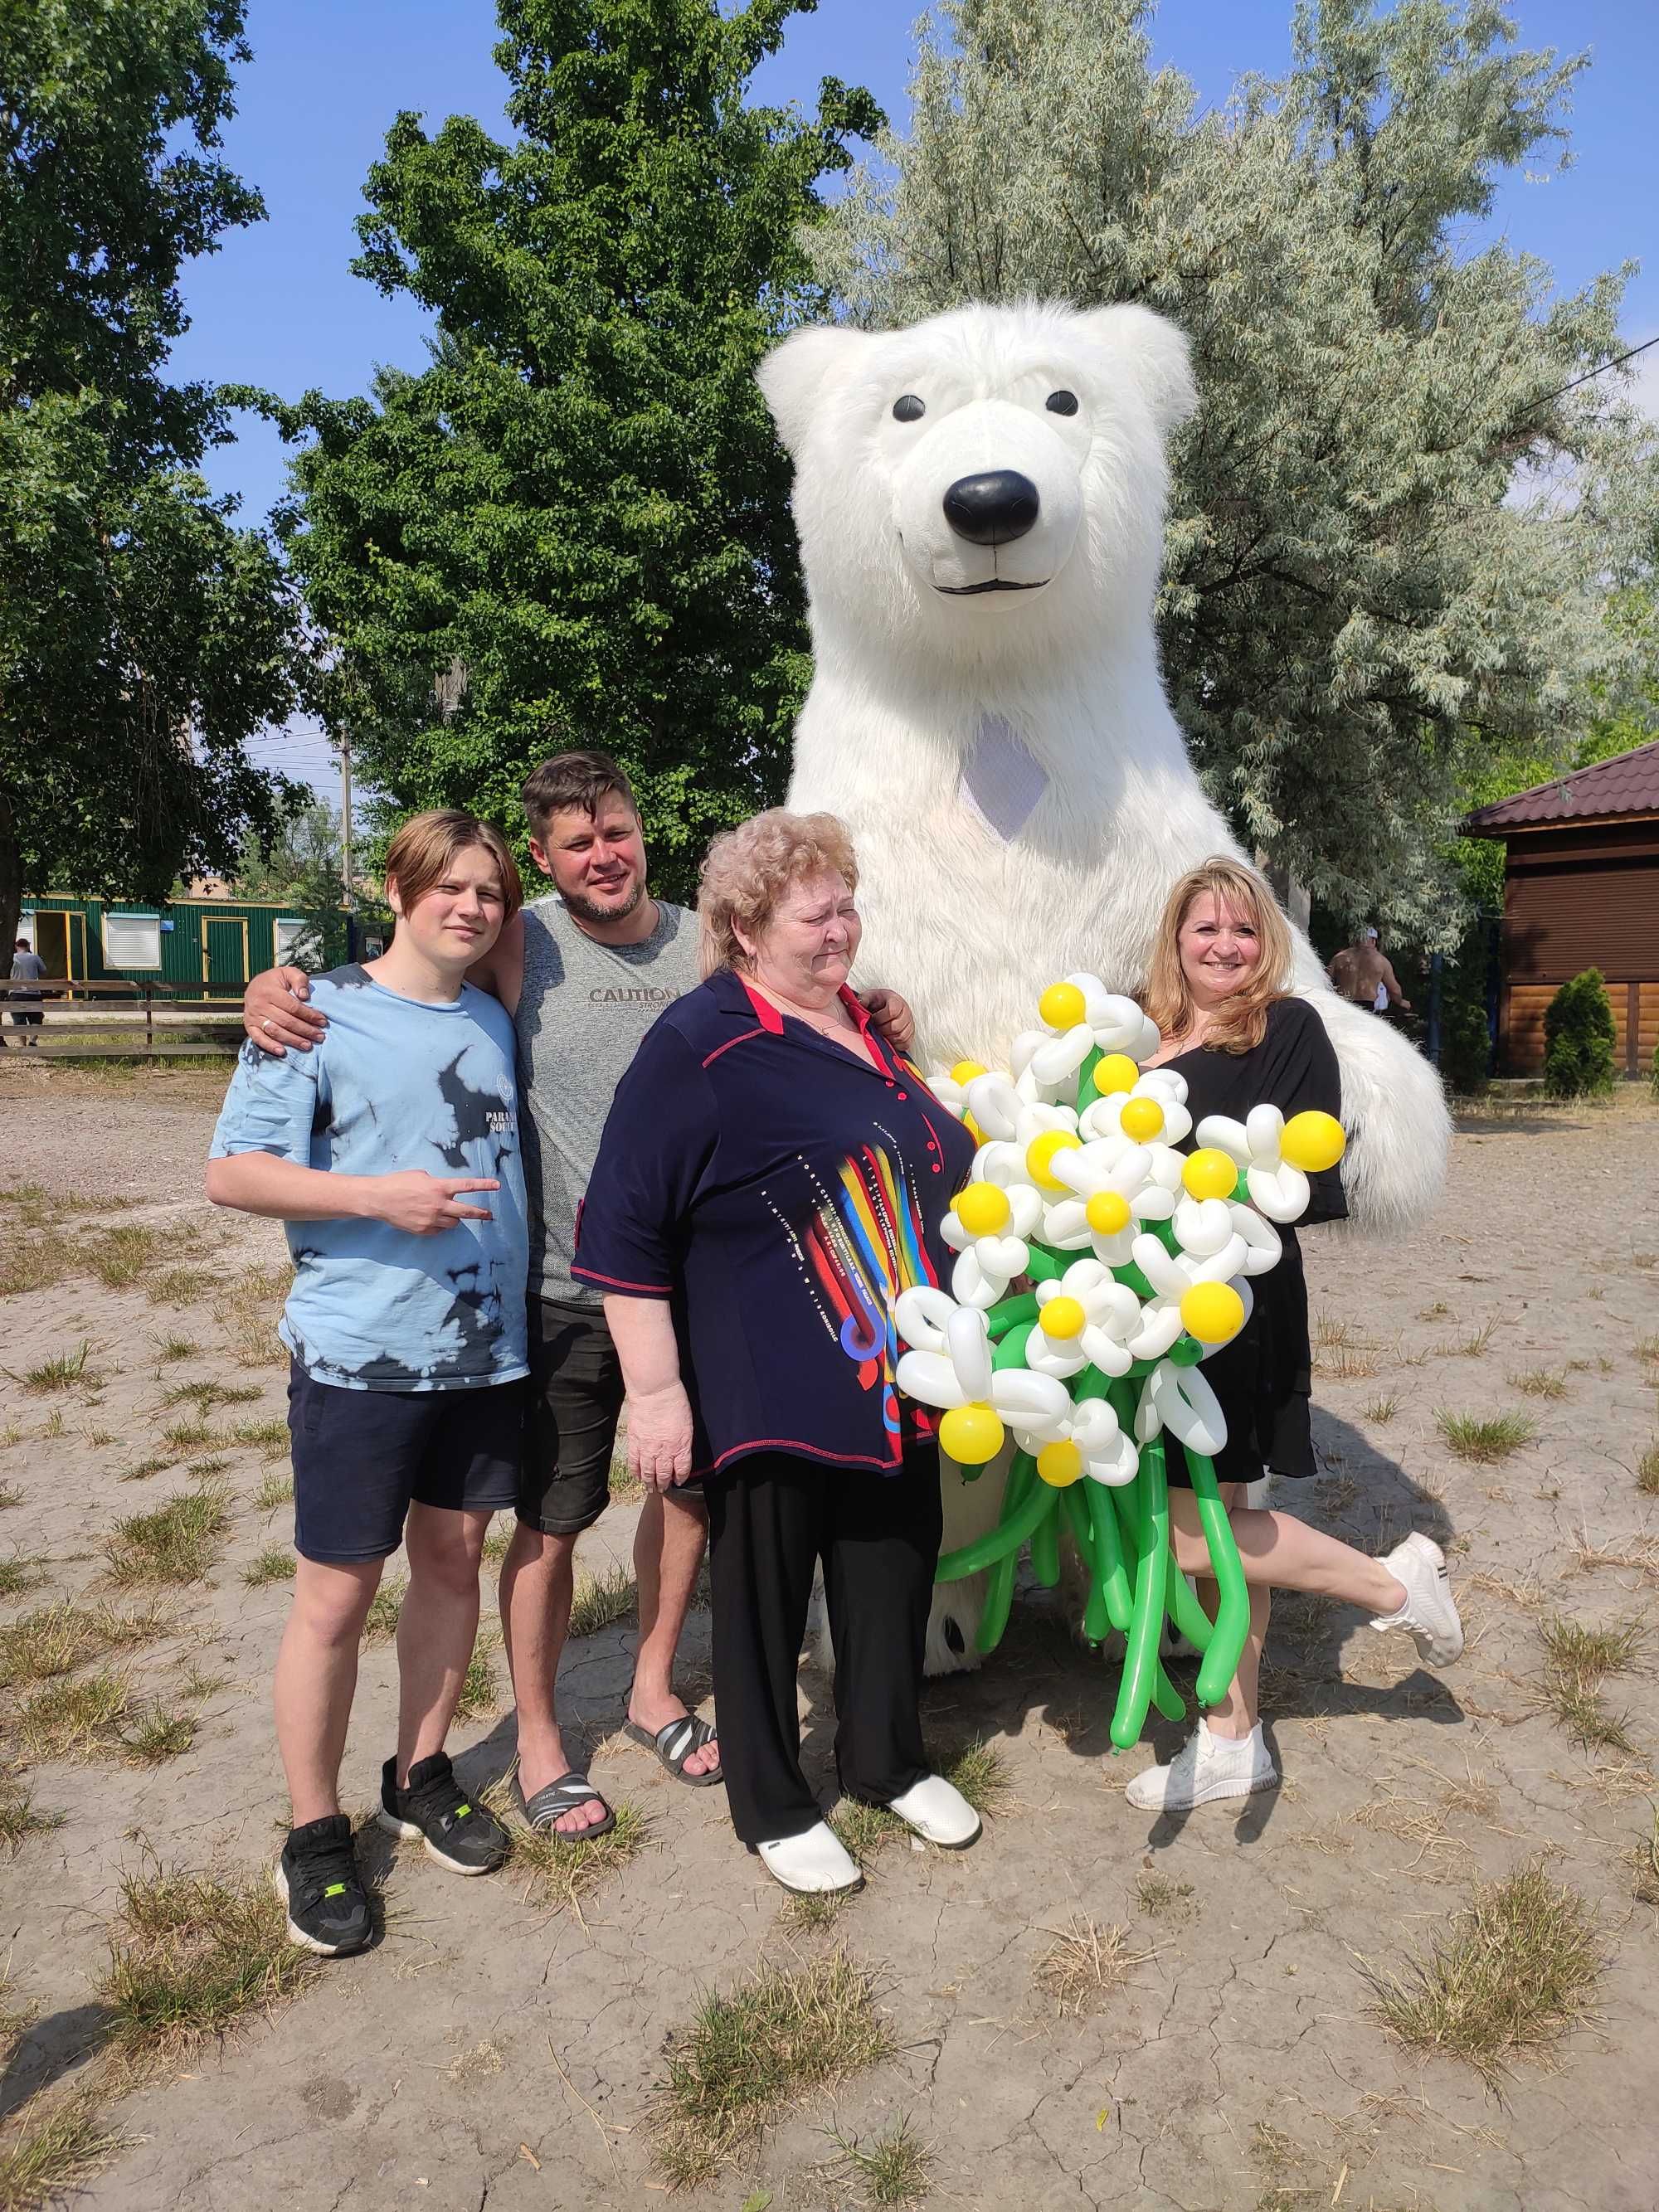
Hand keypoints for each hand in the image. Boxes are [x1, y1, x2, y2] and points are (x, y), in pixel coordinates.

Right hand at [245, 966, 326, 1055]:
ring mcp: (253, 1016)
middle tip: (320, 1036)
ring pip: (275, 1031)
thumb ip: (299, 979)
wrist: (255, 985)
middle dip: (305, 1030)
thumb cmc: (275, 980)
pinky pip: (258, 1038)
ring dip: (293, 1040)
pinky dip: (270, 1046)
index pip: (293, 1007)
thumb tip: (305, 996)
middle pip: (286, 1021)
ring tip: (308, 1045)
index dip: (309, 1015)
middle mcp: (260, 1005)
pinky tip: (282, 1052)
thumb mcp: (288, 973)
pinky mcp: (249, 1025)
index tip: (322, 1021)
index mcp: (270, 991)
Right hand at [367, 1172, 498, 1233]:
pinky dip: (440, 1225)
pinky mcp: (423, 1230)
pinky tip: (431, 1219)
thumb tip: (443, 1189)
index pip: (468, 1186)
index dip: (484, 1185)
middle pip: (467, 1212)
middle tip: (489, 1215)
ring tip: (447, 1213)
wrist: (379, 1199)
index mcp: (439, 1187)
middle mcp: (438, 1205)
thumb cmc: (398, 1182)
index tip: (497, 1186)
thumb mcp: (421, 1175)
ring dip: (454, 1217)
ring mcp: (431, 1219)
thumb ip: (437, 1183)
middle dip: (481, 1213)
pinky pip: (439, 1230)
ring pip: (453, 1223)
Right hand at [626, 1382, 694, 1490]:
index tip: (678, 1481)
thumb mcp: (687, 1424)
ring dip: (649, 1482)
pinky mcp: (634, 1442)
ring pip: (647, 1472)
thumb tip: (680, 1452)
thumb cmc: (675, 1403)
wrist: (654, 1392)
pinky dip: (635, 1472)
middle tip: (662, 1489)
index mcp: (680, 1446)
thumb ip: (684, 1442)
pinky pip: (634, 1462)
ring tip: (650, 1488)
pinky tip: (637, 1476)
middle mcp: (664, 1451)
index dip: (680, 1477)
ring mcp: (647, 1448)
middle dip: (663, 1484)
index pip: (682, 1469)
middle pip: (663, 1474)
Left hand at [862, 986, 914, 1054]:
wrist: (887, 1005)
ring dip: (887, 1038)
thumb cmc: (878, 1002)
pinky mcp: (910, 1035)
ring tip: (879, 1034)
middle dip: (881, 1030)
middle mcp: (906, 1012)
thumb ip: (864, 999)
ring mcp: (910, 1024)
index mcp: (896, 1001)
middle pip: (895, 1027)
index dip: (879, 1018)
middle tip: (873, 1029)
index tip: (871, 1019)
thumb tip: (859, 1004)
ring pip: (900, 1037)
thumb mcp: (870, 997)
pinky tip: (886, 1040)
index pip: (892, 1011)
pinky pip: (905, 1044)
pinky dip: (895, 1045)